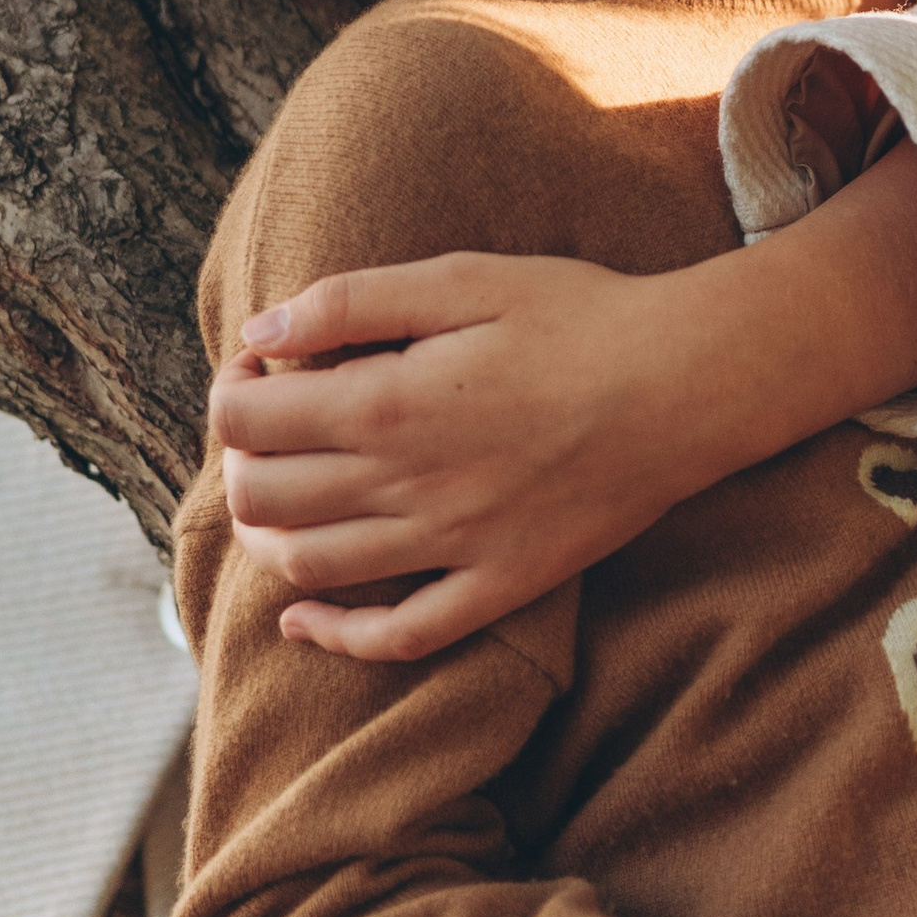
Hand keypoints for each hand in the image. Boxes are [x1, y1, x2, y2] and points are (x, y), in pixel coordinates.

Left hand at [216, 253, 700, 659]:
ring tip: (270, 500)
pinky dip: (335, 639)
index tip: (258, 366)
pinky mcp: (498, 584)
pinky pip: (399, 636)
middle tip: (265, 427)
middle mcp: (404, 486)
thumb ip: (353, 302)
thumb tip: (260, 332)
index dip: (230, 389)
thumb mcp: (464, 278)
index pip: (247, 417)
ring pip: (308, 568)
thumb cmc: (580, 316)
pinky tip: (303, 623)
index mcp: (387, 403)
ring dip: (263, 537)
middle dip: (237, 459)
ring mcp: (450, 546)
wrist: (687, 383)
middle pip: (262, 496)